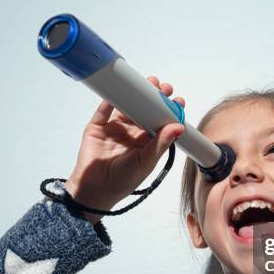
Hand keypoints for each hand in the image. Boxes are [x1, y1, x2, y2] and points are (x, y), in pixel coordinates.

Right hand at [64, 76, 185, 223]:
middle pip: (146, 110)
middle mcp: (132, 134)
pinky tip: (120, 89)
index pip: (161, 123)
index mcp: (147, 143)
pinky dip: (111, 98)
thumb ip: (161, 143)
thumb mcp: (146, 162)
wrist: (94, 190)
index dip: (169, 111)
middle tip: (164, 87)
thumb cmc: (122, 182)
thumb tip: (179, 126)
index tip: (177, 101)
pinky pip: (104, 108)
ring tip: (148, 83)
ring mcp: (115, 128)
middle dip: (155, 98)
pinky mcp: (98, 126)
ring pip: (127, 106)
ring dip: (137, 94)